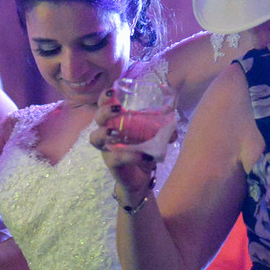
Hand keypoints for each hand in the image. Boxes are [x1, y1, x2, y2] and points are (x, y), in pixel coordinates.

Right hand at [90, 89, 159, 206]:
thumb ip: (164, 128)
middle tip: (118, 109)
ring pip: (96, 138)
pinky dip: (131, 155)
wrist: (141, 178)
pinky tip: (146, 155)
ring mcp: (107, 149)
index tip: (112, 91)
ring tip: (114, 131)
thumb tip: (173, 120)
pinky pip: (116, 157)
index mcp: (116, 123)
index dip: (104, 98)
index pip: (104, 106)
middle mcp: (107, 134)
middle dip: (104, 111)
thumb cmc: (143, 152)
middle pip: (97, 119)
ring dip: (104, 132)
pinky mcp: (112, 164)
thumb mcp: (154, 137)